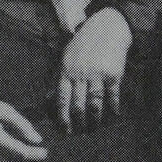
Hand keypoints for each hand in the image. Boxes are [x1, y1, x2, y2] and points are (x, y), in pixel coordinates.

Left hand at [57, 8, 132, 133]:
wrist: (107, 27)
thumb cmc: (84, 43)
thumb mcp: (65, 57)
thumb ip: (56, 78)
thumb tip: (47, 99)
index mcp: (66, 71)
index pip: (62, 99)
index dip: (62, 117)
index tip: (64, 130)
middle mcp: (80, 74)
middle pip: (78, 105)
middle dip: (78, 123)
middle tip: (80, 134)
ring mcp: (97, 74)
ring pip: (94, 104)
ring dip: (94, 120)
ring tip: (94, 128)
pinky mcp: (114, 74)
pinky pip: (112, 95)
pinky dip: (113, 107)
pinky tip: (114, 115)